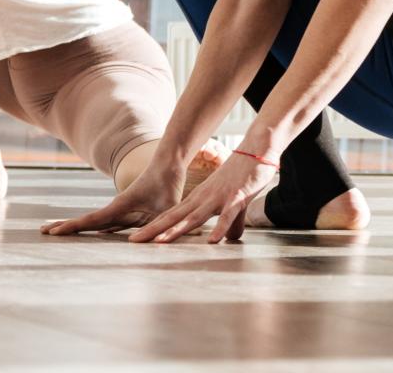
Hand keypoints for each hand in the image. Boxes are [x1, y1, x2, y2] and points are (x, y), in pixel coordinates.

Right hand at [42, 151, 185, 236]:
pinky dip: (97, 229)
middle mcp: (116, 209)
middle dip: (65, 226)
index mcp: (119, 206)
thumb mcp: (166, 207)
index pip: (92, 220)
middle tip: (41, 231)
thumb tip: (151, 240)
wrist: (168, 168)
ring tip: (56, 230)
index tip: (53, 231)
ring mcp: (121, 211)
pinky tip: (92, 235)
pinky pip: (109, 223)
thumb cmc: (169, 187)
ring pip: (95, 222)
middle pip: (87, 220)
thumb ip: (159, 224)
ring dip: (77, 227)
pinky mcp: (130, 213)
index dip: (73, 226)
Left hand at [124, 149, 282, 243]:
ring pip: (194, 217)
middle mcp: (203, 198)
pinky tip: (213, 241)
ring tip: (160, 242)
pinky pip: (227, 216)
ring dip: (177, 230)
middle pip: (174, 217)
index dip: (154, 227)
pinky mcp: (236, 198)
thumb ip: (232, 222)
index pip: (171, 215)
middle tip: (134, 241)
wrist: (258, 149)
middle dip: (154, 230)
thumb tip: (231, 238)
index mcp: (199, 199)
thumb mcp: (235, 203)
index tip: (137, 237)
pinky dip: (219, 228)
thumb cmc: (244, 175)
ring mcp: (218, 198)